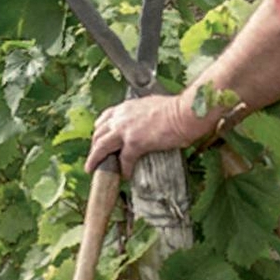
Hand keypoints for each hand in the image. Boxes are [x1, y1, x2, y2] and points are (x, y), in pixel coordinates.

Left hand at [84, 93, 217, 176]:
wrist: (185, 112)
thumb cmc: (176, 108)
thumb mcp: (152, 105)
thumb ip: (142, 114)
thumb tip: (144, 123)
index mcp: (127, 107)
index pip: (104, 118)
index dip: (99, 130)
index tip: (99, 138)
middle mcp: (122, 117)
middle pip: (98, 133)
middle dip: (94, 146)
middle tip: (94, 157)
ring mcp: (126, 130)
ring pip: (101, 147)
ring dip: (96, 159)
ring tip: (95, 169)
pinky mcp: (135, 143)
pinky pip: (124, 160)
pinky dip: (124, 169)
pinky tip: (125, 175)